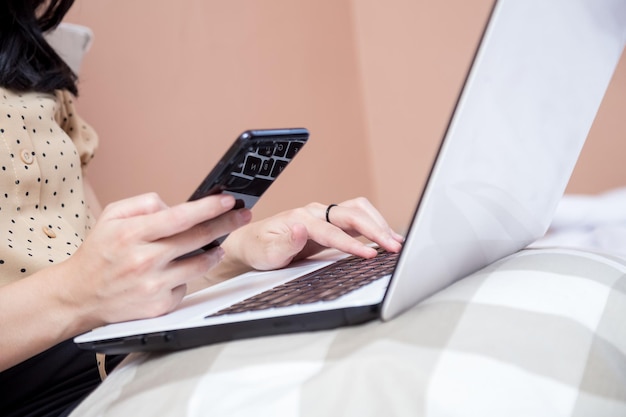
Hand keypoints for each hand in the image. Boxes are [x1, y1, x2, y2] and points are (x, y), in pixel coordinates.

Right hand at [59, 192, 250, 325]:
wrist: (80, 295)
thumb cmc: (100, 252)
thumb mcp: (112, 216)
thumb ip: (144, 203)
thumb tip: (176, 205)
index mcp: (132, 234)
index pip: (181, 217)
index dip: (209, 207)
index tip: (229, 200)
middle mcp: (144, 260)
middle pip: (198, 238)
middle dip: (226, 223)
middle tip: (244, 214)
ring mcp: (154, 286)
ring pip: (200, 264)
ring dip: (215, 251)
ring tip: (217, 244)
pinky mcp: (160, 306)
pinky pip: (187, 285)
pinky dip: (188, 275)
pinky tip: (177, 271)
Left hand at [221, 197, 402, 270]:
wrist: (252, 242)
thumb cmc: (258, 248)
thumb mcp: (266, 252)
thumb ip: (284, 242)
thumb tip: (301, 229)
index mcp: (301, 217)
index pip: (332, 231)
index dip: (352, 243)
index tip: (370, 254)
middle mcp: (316, 211)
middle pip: (352, 213)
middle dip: (375, 229)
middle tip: (394, 247)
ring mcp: (324, 214)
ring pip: (358, 210)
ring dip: (378, 223)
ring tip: (395, 241)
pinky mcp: (330, 222)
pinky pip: (357, 217)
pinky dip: (374, 223)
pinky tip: (385, 236)